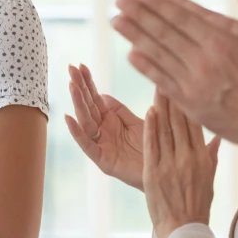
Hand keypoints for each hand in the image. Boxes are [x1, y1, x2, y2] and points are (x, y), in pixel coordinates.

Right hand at [64, 63, 145, 189]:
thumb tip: (103, 95)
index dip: (89, 83)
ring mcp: (101, 145)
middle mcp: (102, 132)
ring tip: (71, 86)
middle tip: (70, 68)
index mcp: (111, 121)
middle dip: (79, 87)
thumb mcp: (138, 123)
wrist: (168, 171)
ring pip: (86, 122)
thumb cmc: (154, 147)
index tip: (81, 66)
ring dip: (78, 103)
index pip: (96, 98)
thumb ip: (120, 111)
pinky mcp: (103, 160)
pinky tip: (69, 118)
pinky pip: (87, 145)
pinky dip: (77, 132)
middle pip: (88, 106)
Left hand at [112, 0, 237, 147]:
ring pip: (159, 54)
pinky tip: (131, 55)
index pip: (184, 15)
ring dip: (136, 36)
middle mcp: (205, 61)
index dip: (160, 1)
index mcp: (225, 42)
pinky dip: (146, 68)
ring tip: (116, 20)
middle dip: (140, 12)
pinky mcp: (191, 104)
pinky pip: (163, 82)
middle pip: (166, 32)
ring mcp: (195, 84)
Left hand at [142, 91, 220, 237]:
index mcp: (203, 157)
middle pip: (183, 122)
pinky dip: (152, 127)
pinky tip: (150, 111)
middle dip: (177, 98)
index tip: (189, 83)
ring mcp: (172, 165)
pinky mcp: (155, 173)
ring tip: (160, 86)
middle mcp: (189, 158)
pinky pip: (153, 145)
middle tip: (173, 76)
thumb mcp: (209, 178)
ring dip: (162, 107)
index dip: (191, 102)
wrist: (183, 229)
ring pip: (167, 130)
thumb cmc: (197, 204)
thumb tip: (220, 137)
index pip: (197, 124)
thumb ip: (212, 155)